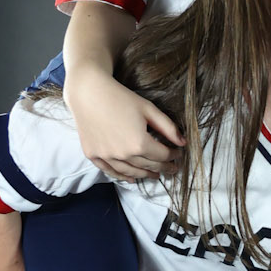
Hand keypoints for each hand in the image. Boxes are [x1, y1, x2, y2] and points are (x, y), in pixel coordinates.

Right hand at [65, 68, 184, 179]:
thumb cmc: (120, 97)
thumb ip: (168, 127)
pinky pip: (110, 171)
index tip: (178, 154)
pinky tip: (131, 178)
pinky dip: (122, 176)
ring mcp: (106, 156)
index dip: (173, 156)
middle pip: (148, 166)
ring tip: (155, 175)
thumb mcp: (149, 109)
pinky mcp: (92, 155)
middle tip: (171, 169)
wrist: (88, 92)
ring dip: (145, 175)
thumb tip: (183, 143)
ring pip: (130, 172)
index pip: (163, 155)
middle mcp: (123, 154)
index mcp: (139, 143)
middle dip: (163, 167)